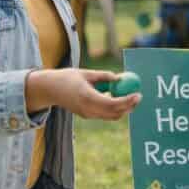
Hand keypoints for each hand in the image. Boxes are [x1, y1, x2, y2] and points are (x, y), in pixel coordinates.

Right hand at [26, 68, 140, 119]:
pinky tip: (118, 97)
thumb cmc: (68, 77)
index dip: (127, 100)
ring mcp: (86, 114)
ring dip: (123, 108)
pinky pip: (105, 114)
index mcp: (87, 97)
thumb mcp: (86, 73)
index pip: (112, 103)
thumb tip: (120, 78)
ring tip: (131, 96)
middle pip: (114, 113)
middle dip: (129, 106)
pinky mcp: (86, 115)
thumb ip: (104, 76)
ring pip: (111, 116)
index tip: (138, 94)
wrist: (49, 90)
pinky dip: (114, 108)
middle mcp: (87, 109)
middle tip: (138, 96)